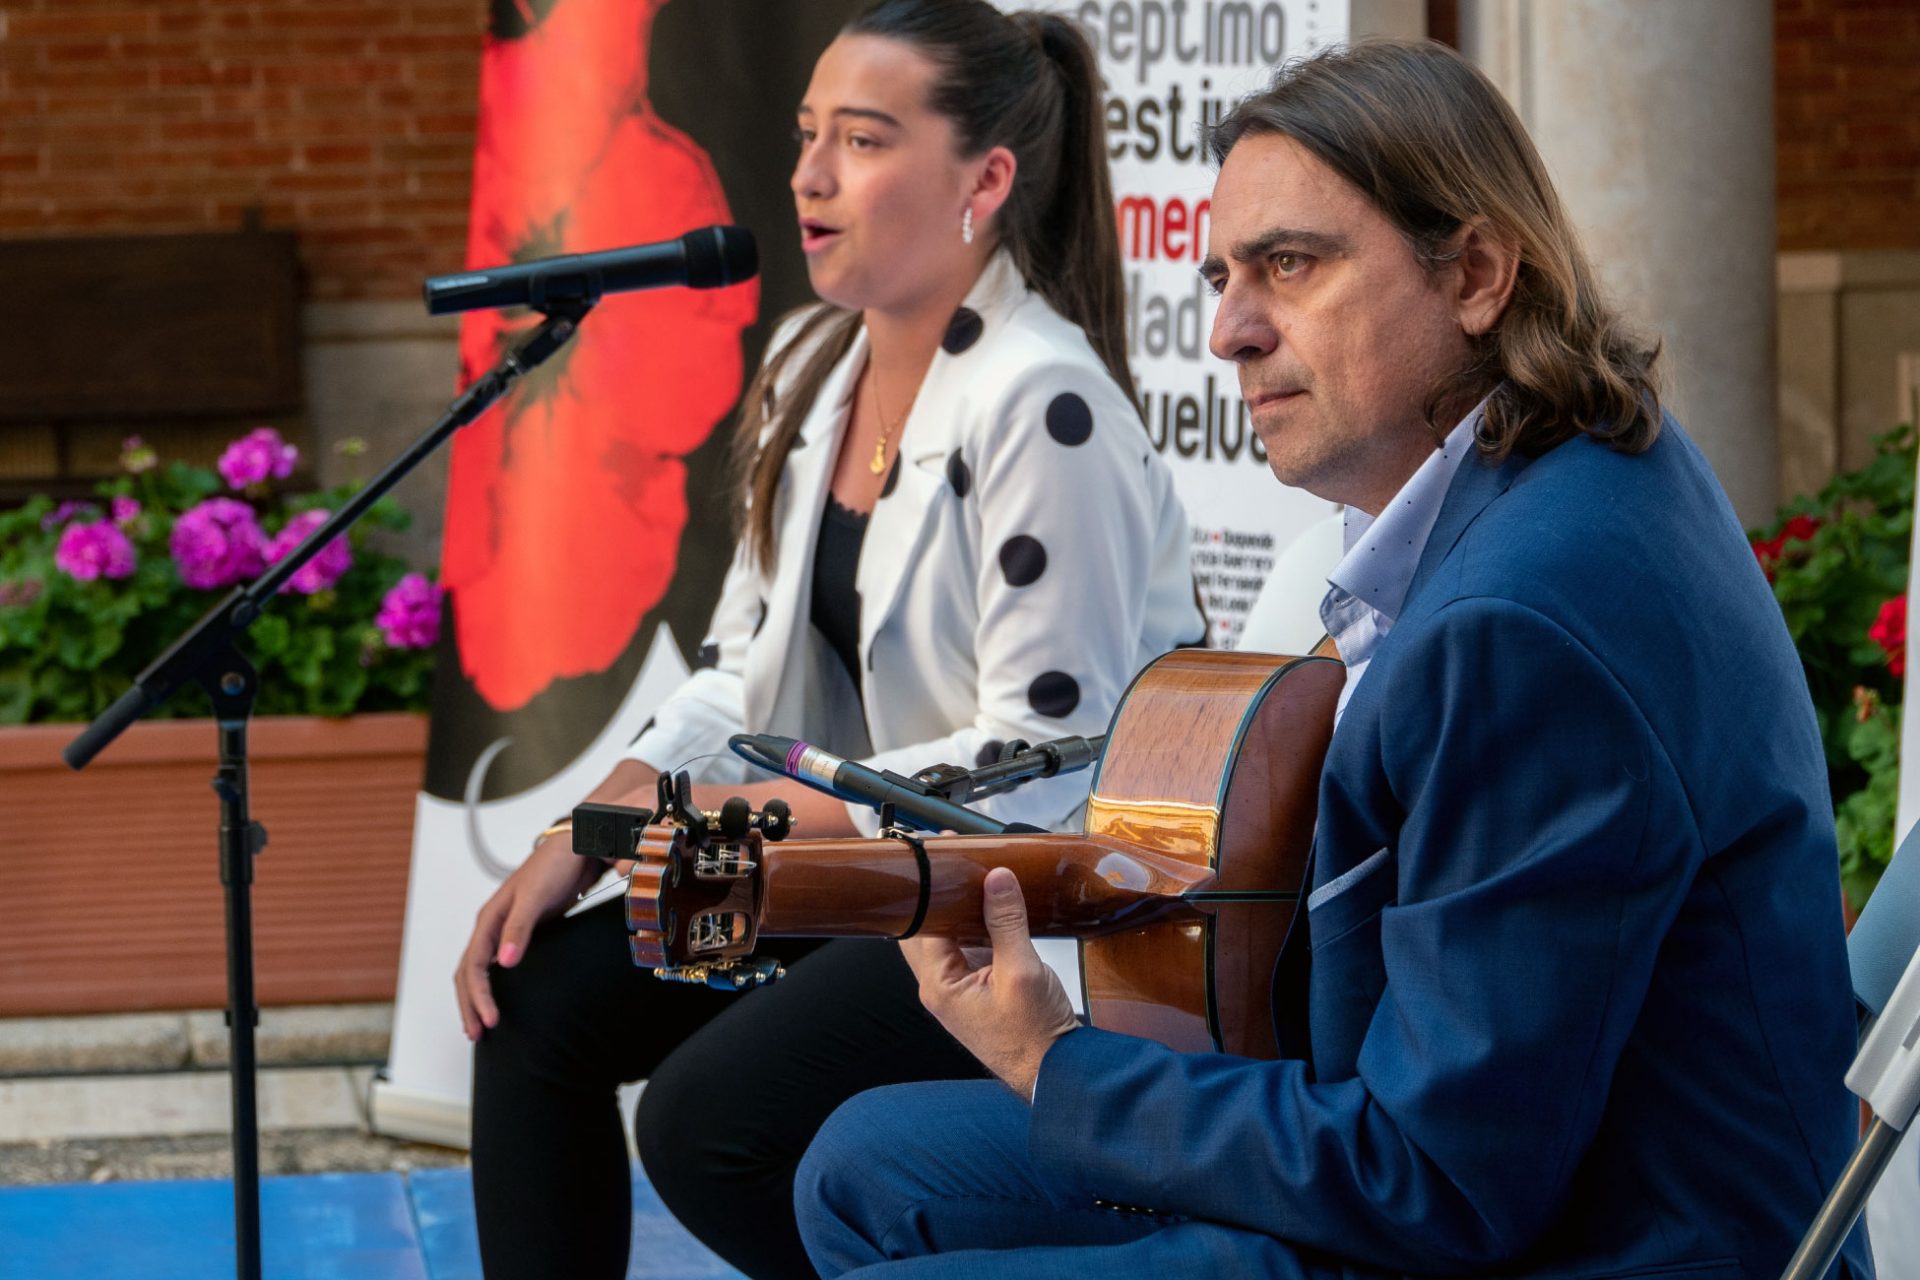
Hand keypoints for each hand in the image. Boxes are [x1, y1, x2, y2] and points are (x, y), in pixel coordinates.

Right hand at [454, 832, 602, 1039]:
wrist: (576, 847)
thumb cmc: (555, 866)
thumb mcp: (535, 895)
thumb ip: (520, 928)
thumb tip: (504, 963)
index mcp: (489, 918)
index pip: (473, 966)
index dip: (479, 996)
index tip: (491, 1021)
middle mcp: (491, 925)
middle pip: (468, 972)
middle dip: (470, 1004)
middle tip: (478, 1035)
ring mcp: (504, 929)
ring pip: (479, 970)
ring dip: (476, 998)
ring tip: (480, 1026)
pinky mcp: (520, 932)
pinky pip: (496, 965)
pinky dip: (491, 986)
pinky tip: (497, 1000)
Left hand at [900, 866, 1079, 1097]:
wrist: (1055, 1072)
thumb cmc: (1035, 1037)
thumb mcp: (1023, 971)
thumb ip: (1007, 922)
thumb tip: (997, 879)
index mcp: (939, 985)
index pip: (923, 923)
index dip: (932, 888)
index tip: (941, 856)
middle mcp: (940, 988)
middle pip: (925, 929)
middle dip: (937, 895)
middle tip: (952, 860)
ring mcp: (958, 990)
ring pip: (946, 938)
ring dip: (956, 909)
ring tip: (973, 875)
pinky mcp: (977, 990)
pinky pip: (967, 949)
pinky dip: (974, 926)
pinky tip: (992, 906)